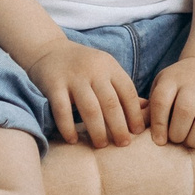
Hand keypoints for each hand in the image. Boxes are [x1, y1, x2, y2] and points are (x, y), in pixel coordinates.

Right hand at [26, 40, 142, 146]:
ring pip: (90, 109)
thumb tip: (147, 111)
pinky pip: (62, 110)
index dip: (134, 114)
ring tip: (101, 145)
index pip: (127, 92)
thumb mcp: (105, 69)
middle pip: (111, 103)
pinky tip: (72, 140)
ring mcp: (73, 77)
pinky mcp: (53, 84)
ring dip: (97, 130)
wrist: (47, 49)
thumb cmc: (82, 65)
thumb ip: (122, 89)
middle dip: (119, 127)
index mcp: (109, 66)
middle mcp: (93, 70)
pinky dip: (68, 127)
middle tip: (123, 144)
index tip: (137, 132)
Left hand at [146, 57, 194, 151]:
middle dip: (177, 133)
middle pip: (185, 110)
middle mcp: (193, 85)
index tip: (158, 141)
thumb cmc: (174, 86)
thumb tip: (134, 130)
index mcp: (171, 80)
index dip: (158, 124)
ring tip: (189, 142)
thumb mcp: (159, 88)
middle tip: (175, 140)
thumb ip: (147, 108)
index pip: (162, 101)